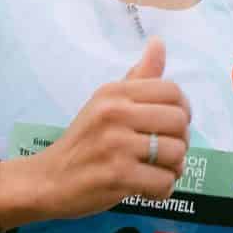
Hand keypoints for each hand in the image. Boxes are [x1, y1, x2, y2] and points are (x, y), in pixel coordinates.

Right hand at [7, 38, 188, 223]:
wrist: (48, 180)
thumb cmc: (83, 141)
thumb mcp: (105, 102)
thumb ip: (138, 77)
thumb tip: (159, 42)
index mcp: (114, 92)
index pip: (172, 90)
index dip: (183, 110)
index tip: (171, 126)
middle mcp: (115, 113)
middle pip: (179, 121)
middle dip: (181, 141)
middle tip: (165, 152)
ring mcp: (116, 145)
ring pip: (176, 153)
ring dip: (173, 169)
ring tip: (156, 171)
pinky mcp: (118, 175)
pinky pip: (164, 181)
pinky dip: (162, 190)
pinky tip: (148, 188)